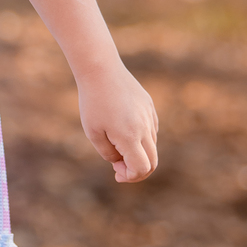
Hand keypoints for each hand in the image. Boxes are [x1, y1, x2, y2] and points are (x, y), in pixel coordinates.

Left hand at [79, 61, 158, 182]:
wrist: (101, 70)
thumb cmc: (93, 102)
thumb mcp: (94, 133)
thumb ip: (109, 154)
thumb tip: (121, 163)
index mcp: (130, 136)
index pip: (142, 168)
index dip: (130, 177)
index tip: (115, 172)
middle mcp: (145, 128)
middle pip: (153, 162)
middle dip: (137, 171)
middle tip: (117, 167)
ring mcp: (150, 116)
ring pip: (152, 146)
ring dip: (137, 153)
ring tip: (115, 144)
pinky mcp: (149, 107)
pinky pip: (151, 131)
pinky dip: (140, 139)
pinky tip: (122, 130)